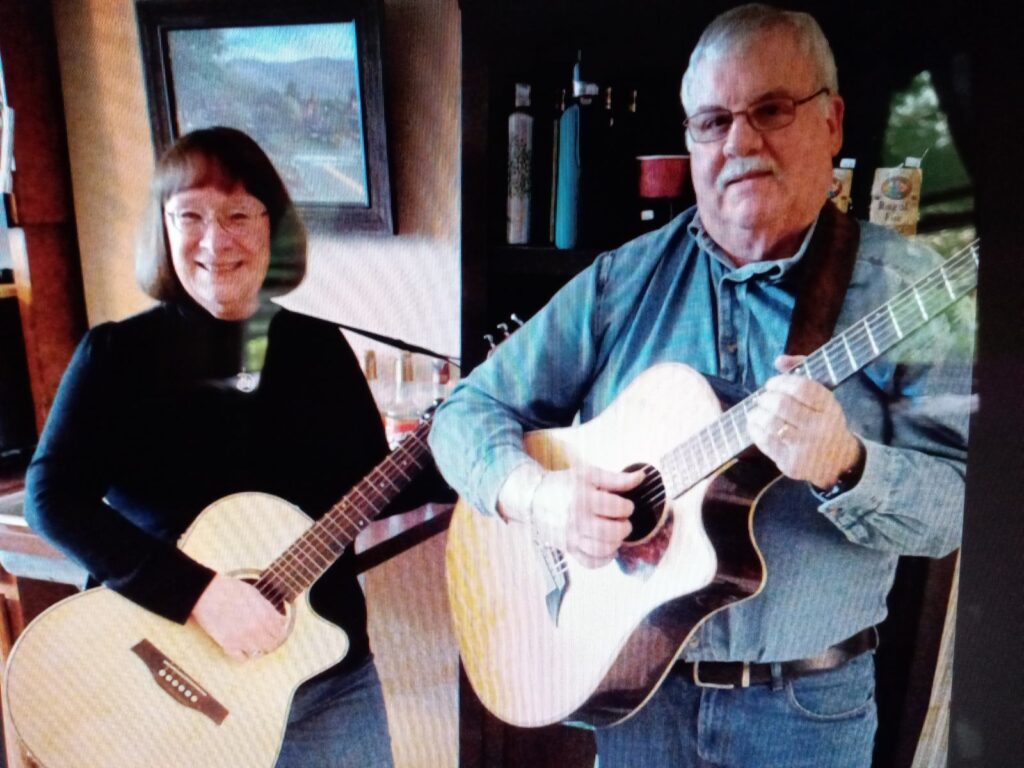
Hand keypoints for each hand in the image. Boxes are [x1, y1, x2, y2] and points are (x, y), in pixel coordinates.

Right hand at [191, 574, 288, 660]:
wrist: (207, 593)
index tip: (277, 631)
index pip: (281, 632)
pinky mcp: (228, 645)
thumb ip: (269, 609)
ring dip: (258, 648)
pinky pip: (242, 658)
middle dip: (271, 641)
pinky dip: (244, 654)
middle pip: (272, 644)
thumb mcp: (256, 595)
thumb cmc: (231, 590)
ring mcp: (242, 639)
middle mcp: (256, 629)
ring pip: (259, 653)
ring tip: (254, 641)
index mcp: (265, 615)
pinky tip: (242, 647)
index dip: (280, 632)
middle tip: (266, 637)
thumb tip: (281, 620)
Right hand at [500, 463, 642, 568]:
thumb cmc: (564, 484)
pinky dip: (604, 559)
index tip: (624, 505)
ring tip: (615, 534)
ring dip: (616, 543)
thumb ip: (617, 479)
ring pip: (603, 549)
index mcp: (584, 498)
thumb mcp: (589, 475)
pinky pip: (591, 562)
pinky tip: (607, 549)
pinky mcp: (568, 550)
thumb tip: (642, 477)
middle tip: (623, 521)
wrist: (534, 498)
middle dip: (625, 527)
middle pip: (613, 532)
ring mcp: (572, 537)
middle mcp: (578, 520)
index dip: (627, 507)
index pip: (618, 508)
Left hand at [746, 355, 862, 488]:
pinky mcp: (791, 463)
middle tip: (762, 399)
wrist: (837, 461)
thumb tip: (779, 360)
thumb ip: (803, 370)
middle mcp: (820, 428)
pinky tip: (755, 425)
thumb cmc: (823, 420)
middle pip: (781, 405)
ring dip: (757, 413)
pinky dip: (754, 429)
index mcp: (830, 408)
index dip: (780, 382)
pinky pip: (765, 441)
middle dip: (765, 398)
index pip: (801, 388)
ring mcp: (805, 448)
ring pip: (770, 423)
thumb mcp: (822, 396)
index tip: (771, 384)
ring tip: (757, 412)